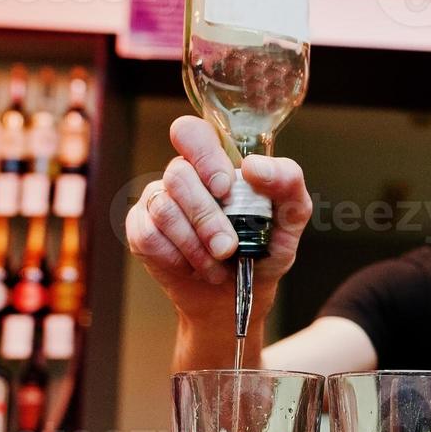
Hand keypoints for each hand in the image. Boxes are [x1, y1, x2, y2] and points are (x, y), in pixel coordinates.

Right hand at [125, 116, 312, 324]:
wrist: (234, 300)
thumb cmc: (261, 251)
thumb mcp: (290, 219)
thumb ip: (288, 183)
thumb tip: (253, 167)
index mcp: (216, 163)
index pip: (191, 132)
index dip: (204, 156)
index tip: (225, 189)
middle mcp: (183, 176)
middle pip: (178, 175)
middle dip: (207, 217)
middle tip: (228, 247)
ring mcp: (157, 201)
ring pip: (164, 208)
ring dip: (196, 244)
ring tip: (218, 264)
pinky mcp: (140, 230)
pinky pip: (148, 235)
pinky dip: (177, 257)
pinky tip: (193, 266)